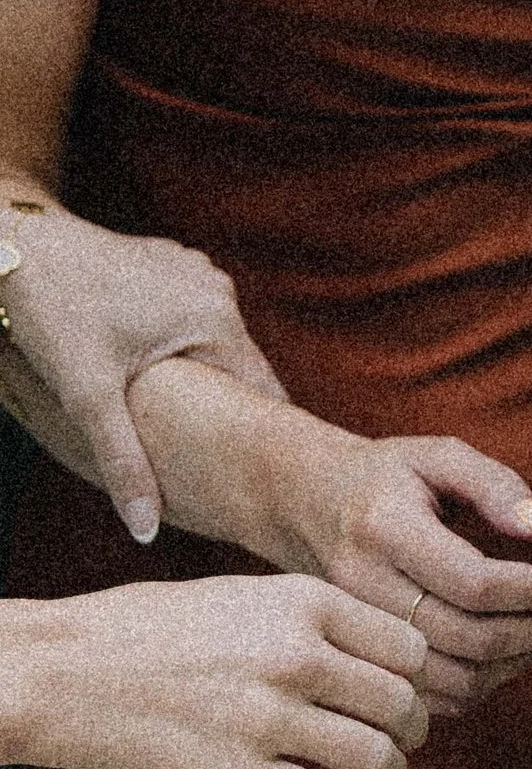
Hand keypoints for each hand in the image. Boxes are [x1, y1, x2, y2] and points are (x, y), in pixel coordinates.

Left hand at [0, 196, 283, 543]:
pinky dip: (177, 350)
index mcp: (216, 321)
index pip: (264, 394)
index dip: (263, 439)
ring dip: (199, 380)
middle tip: (217, 462)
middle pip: (237, 371)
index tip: (268, 479)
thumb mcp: (87, 395)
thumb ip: (124, 464)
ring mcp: (196, 273)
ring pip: (211, 345)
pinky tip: (147, 371)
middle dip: (225, 413)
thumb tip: (147, 532)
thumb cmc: (51, 309)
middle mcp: (219, 292)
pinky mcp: (171, 266)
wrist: (14, 237)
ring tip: (184, 422)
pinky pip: (188, 320)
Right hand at [7, 577, 429, 768]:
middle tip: (400, 741)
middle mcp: (296, 655)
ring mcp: (269, 718)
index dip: (414, 676)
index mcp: (301, 602)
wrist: (66, 673)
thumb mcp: (238, 594)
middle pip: (402, 702)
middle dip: (410, 729)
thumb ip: (305, 618)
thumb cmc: (145, 630)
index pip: (407, 645)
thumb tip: (370, 651)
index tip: (402, 692)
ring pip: (377, 757)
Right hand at [255, 424, 531, 717]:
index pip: (477, 585)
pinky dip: (488, 680)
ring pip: (459, 680)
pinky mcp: (363, 664)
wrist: (303, 504)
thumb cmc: (384, 476)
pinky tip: (514, 643)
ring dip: (524, 658)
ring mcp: (357, 636)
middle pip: (474, 640)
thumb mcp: (439, 456)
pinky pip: (438, 698)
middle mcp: (362, 590)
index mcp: (383, 530)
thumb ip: (497, 487)